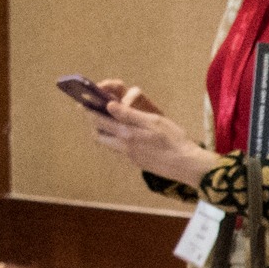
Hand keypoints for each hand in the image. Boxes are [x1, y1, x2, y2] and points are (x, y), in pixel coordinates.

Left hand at [89, 79, 218, 186]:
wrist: (185, 164)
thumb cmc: (173, 139)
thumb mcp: (153, 121)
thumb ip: (129, 114)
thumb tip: (109, 106)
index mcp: (127, 134)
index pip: (100, 121)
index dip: (89, 111)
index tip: (83, 103)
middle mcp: (124, 146)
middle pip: (99, 135)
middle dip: (94, 124)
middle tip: (96, 112)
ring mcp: (129, 156)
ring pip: (108, 143)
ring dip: (105, 132)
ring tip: (110, 121)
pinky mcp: (136, 161)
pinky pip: (119, 149)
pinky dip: (116, 139)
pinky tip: (127, 133)